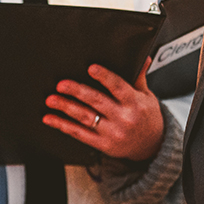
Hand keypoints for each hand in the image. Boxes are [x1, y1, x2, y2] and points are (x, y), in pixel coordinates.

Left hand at [42, 59, 163, 161]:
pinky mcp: (102, 145)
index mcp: (135, 103)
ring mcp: (112, 133)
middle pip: (97, 102)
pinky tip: (51, 119)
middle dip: (77, 92)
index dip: (104, 77)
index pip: (118, 87)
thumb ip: (139, 77)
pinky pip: (80, 134)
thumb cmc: (147, 117)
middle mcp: (123, 118)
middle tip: (61, 85)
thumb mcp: (146, 96)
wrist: (152, 146)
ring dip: (66, 108)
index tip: (91, 68)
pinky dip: (63, 126)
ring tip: (51, 100)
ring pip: (85, 118)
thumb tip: (144, 57)